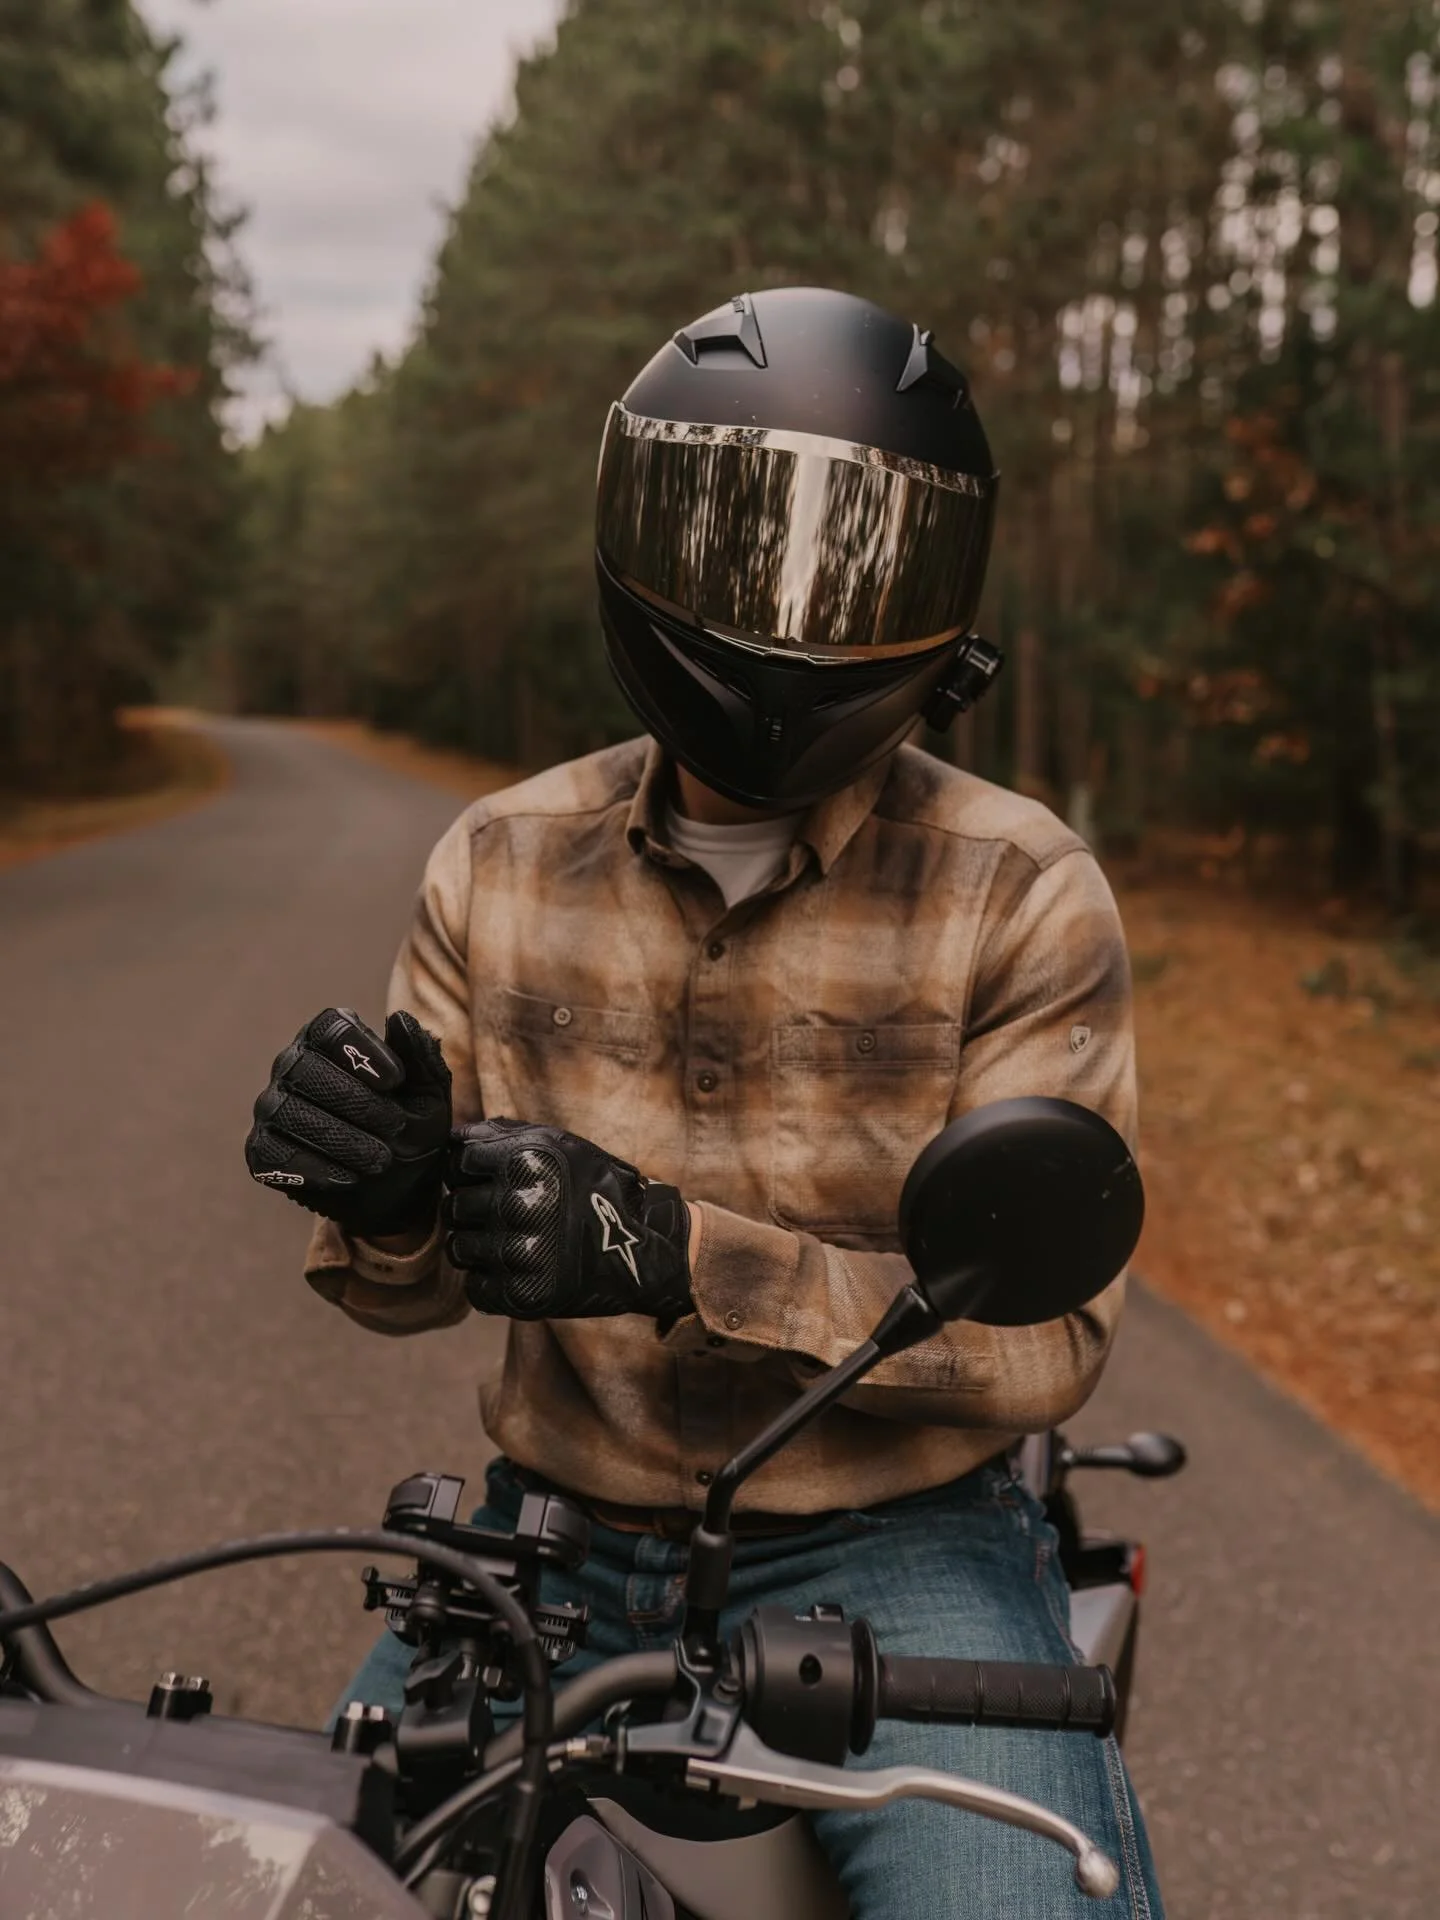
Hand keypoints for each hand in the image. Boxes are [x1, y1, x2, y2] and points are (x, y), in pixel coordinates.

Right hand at [244, 1008, 451, 1237]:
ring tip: (380, 1159)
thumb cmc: (411, 1128)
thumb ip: (419, 1054)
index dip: (362, 1051)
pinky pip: (276, 1154)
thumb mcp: (428, 1093)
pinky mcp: (262, 1149)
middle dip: (357, 1101)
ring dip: (342, 1139)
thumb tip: (400, 1018)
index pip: (331, 1028)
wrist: (399, 1189)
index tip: (395, 1082)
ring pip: (290, 1112)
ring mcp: (272, 1106)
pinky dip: (317, 1168)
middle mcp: (293, 1064)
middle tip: (395, 1127)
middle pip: (306, 1068)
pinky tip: (349, 1178)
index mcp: (331, 1040)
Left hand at [444, 1119, 691, 1325]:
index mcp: (524, 1161)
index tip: (486, 1179)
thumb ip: (504, 1134)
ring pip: (459, 1248)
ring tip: (510, 1240)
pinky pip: (475, 1287)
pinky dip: (489, 1280)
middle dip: (471, 1209)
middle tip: (502, 1213)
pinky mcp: (523, 1293)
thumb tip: (454, 1138)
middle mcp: (518, 1204)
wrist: (639, 1250)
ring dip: (478, 1246)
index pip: (457, 1162)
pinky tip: (515, 1267)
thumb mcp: (561, 1145)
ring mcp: (519, 1252)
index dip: (467, 1171)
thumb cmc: (594, 1189)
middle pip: (454, 1206)